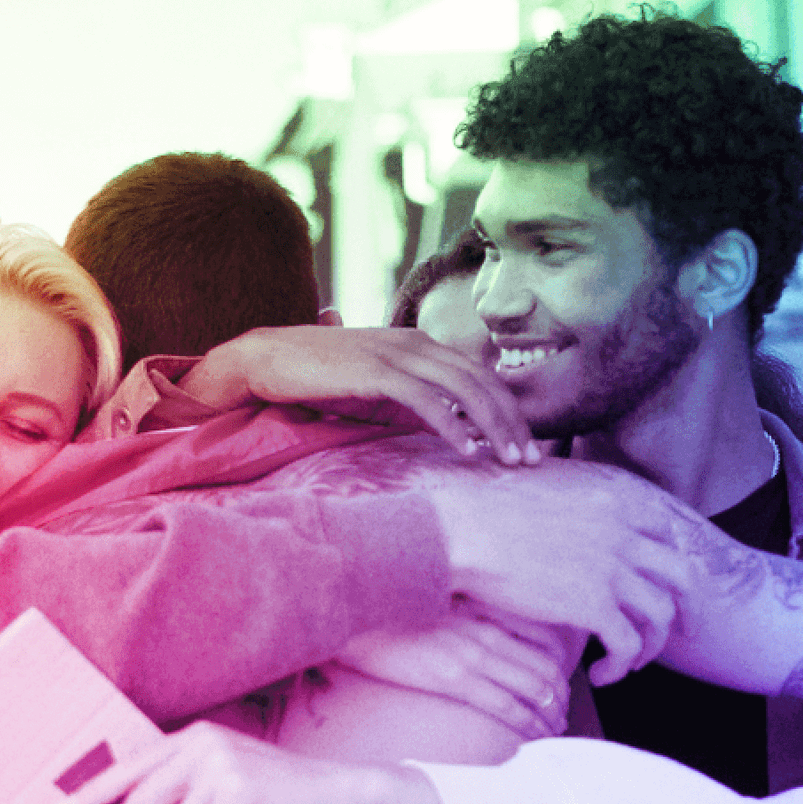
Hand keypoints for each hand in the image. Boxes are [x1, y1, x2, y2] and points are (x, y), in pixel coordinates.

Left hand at [59, 722, 442, 803]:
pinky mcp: (239, 794)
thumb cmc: (280, 798)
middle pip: (138, 801)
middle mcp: (200, 747)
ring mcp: (221, 769)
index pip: (124, 775)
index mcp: (191, 742)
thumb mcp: (226, 786)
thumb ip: (184, 793)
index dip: (85, 801)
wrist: (348, 795)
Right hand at [184, 326, 539, 465]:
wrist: (269, 359)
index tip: (525, 444)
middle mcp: (416, 343)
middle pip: (483, 381)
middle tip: (532, 459)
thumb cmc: (321, 378)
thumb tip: (450, 427)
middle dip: (513, 422)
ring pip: (465, 389)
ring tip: (510, 460)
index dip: (508, 409)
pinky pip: (428, 401)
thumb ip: (413, 401)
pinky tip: (469, 450)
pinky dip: (454, 426)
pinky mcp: (377, 371)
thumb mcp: (377, 389)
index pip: (480, 375)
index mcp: (420, 345)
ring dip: (494, 426)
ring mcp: (397, 354)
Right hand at [332, 609, 569, 738]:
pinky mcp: (454, 677)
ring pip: (532, 693)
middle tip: (562, 721)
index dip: (560, 679)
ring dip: (548, 718)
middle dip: (561, 703)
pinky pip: (505, 706)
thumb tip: (491, 644)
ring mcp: (473, 656)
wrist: (361, 612)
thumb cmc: (396, 615)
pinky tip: (529, 738)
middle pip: (545, 674)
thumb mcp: (446, 611)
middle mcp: (488, 635)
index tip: (561, 697)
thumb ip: (474, 625)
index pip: (544, 651)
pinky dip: (525, 725)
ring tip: (552, 734)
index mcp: (487, 618)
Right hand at [424, 453, 698, 687]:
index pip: (664, 534)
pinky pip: (629, 645)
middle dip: (688, 606)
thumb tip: (568, 520)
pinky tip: (599, 675)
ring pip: (660, 616)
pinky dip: (622, 666)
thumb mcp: (546, 498)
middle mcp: (623, 535)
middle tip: (681, 630)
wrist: (464, 531)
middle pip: (682, 574)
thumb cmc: (486, 515)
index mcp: (613, 505)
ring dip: (651, 646)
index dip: (666, 564)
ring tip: (629, 663)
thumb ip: (573, 510)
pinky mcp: (593, 606)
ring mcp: (612, 571)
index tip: (659, 585)